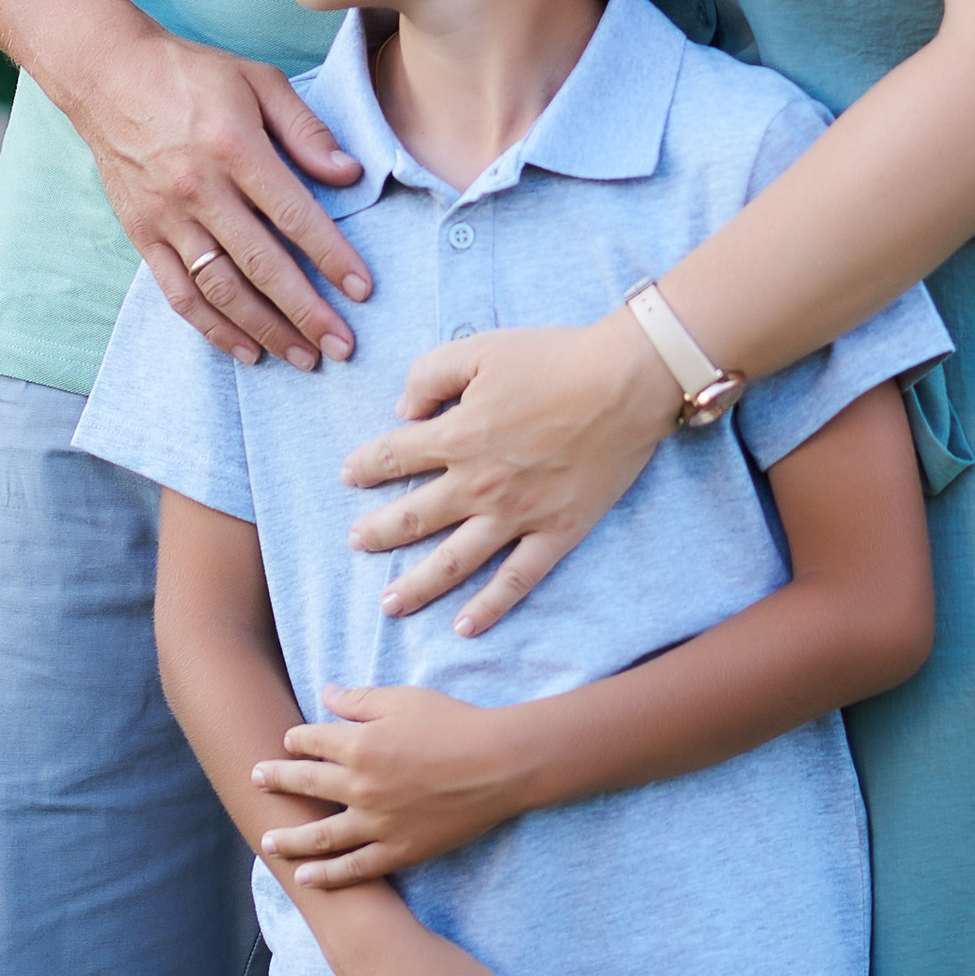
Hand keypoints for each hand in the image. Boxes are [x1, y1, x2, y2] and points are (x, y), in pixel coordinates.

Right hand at [76, 29, 369, 370]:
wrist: (107, 76)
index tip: (362, 290)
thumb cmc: (192, 75)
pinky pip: (180, 294)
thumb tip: (349, 174)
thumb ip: (305, 129)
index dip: (330, 256)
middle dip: (306, 311)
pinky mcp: (142, 235)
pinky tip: (247, 351)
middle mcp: (198, 188)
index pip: (292, 214)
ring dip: (265, 330)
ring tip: (304, 357)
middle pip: (260, 263)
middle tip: (342, 346)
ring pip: (220, 289)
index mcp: (233, 147)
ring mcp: (166, 217)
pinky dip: (214, 329)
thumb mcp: (258, 80)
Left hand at [254, 683, 532, 884]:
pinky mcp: (398, 851)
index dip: (296, 739)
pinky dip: (327, 875)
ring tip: (268, 841)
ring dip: (290, 838)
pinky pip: (355, 868)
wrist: (497, 765)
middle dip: (276, 781)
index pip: (312, 741)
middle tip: (255, 780)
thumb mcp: (403, 699)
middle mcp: (359, 787)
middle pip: (305, 785)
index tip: (288, 740)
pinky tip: (306, 878)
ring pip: (320, 836)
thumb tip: (326, 695)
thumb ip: (360, 701)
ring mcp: (377, 824)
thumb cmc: (453, 723)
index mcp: (358, 745)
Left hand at [341, 313, 680, 633]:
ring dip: (418, 585)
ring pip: (454, 561)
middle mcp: (479, 484)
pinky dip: (489, 607)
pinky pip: (516, 580)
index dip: (366, 466)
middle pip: (414, 517)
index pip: (395, 456)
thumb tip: (404, 412)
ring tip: (390, 603)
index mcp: (457, 435)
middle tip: (355, 543)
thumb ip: (430, 375)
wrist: (626, 383)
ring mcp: (518, 515)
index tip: (348, 476)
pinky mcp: (557, 533)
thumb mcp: (480, 348)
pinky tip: (465, 627)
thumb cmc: (554, 359)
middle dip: (378, 532)